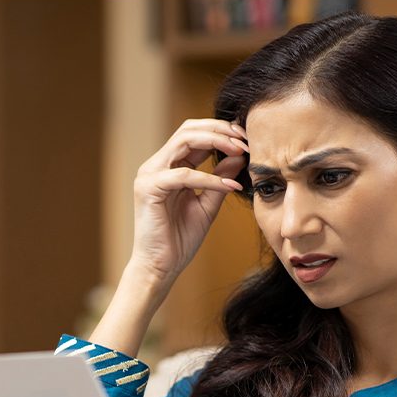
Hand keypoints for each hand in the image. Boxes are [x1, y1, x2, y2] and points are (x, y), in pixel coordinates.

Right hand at [128, 119, 248, 285]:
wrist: (160, 267)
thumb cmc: (179, 239)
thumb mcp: (208, 204)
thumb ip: (220, 179)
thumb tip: (239, 156)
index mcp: (168, 167)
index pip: (194, 135)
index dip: (221, 132)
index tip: (247, 140)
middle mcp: (156, 166)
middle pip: (188, 129)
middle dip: (220, 130)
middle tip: (246, 140)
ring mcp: (149, 175)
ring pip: (183, 141)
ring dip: (215, 142)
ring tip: (240, 152)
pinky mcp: (149, 189)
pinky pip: (184, 175)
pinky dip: (210, 178)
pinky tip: (229, 186)